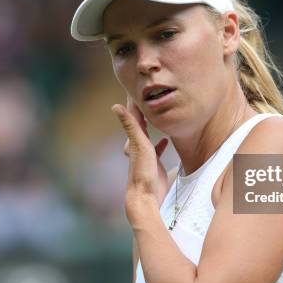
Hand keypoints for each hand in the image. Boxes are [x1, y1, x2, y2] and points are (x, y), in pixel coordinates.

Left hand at [112, 98, 169, 223]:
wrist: (145, 196)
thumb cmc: (142, 171)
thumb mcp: (139, 144)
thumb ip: (130, 125)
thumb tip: (115, 106)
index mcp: (134, 138)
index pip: (134, 114)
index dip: (136, 101)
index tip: (136, 86)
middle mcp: (137, 144)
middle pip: (140, 123)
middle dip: (144, 110)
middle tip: (149, 96)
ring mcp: (145, 154)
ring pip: (148, 135)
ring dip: (152, 125)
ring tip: (159, 115)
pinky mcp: (153, 163)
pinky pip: (157, 149)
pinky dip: (161, 143)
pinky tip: (167, 140)